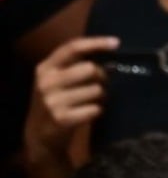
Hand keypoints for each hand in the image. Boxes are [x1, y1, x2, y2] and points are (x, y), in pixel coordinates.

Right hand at [24, 36, 117, 159]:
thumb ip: (74, 67)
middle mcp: (46, 81)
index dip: (96, 43)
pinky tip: (89, 113)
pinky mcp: (62, 118)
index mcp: (45, 67)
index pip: (72, 47)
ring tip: (92, 102)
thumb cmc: (56, 103)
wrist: (40, 135)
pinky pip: (95, 109)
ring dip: (102, 97)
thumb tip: (108, 60)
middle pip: (90, 69)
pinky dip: (98, 111)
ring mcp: (53, 100)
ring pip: (96, 90)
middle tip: (100, 86)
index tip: (116, 43)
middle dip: (102, 78)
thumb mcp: (57, 81)